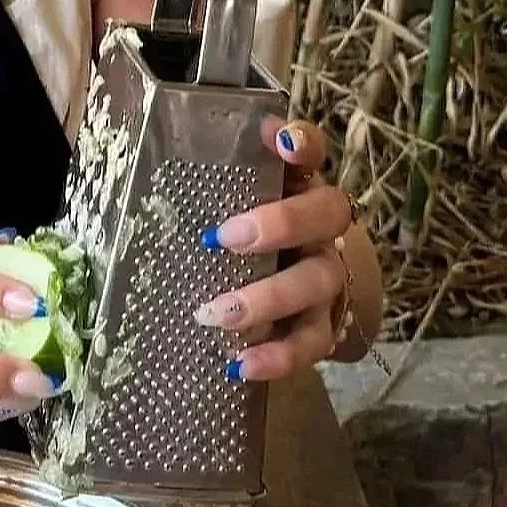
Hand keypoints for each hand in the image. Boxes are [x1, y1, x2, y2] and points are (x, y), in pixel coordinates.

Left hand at [192, 117, 382, 381]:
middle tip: (225, 239)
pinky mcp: (322, 327)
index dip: (303, 142)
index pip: (313, 150)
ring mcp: (326, 277)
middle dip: (280, 223)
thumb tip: (180, 150)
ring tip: (219, 313)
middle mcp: (321, 228)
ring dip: (268, 298)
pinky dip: (277, 355)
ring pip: (316, 283)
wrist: (293, 293)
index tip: (281, 141)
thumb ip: (216, 177)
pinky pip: (310, 343)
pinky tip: (240, 365)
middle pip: (326, 214)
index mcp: (298, 185)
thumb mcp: (231, 203)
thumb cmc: (246, 234)